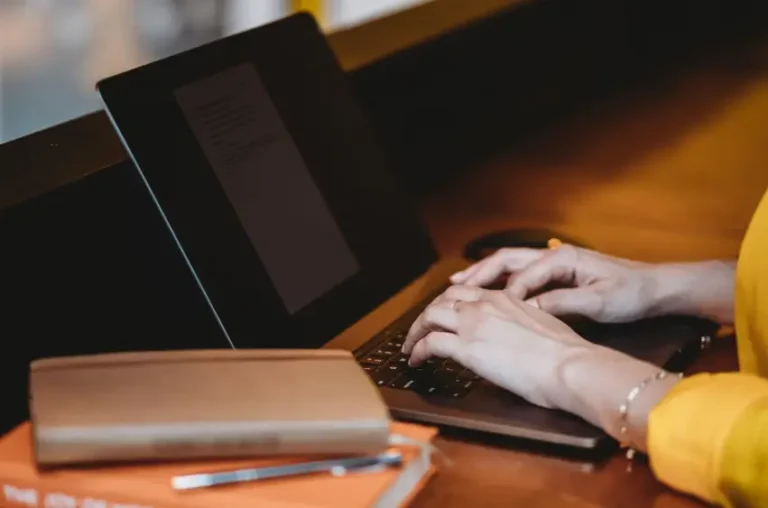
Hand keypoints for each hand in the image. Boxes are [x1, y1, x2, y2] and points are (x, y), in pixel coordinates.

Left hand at [401, 285, 600, 409]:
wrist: (570, 365)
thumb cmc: (566, 354)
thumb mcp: (541, 327)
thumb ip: (520, 326)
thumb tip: (512, 340)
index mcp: (505, 298)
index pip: (466, 292)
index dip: (448, 302)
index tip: (442, 313)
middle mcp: (485, 305)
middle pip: (443, 300)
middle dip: (427, 314)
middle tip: (420, 329)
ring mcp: (474, 324)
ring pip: (429, 316)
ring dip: (415, 331)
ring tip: (410, 346)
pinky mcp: (467, 348)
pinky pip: (430, 343)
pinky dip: (417, 350)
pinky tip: (416, 360)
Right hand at [450, 245, 736, 323]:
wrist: (657, 288)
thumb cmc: (632, 293)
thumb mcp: (600, 301)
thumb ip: (563, 302)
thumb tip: (530, 308)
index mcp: (562, 258)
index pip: (523, 274)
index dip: (502, 292)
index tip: (484, 310)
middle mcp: (554, 255)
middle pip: (507, 260)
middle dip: (479, 273)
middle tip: (452, 287)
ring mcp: (554, 262)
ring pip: (510, 264)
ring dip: (485, 274)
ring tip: (458, 284)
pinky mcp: (558, 274)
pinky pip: (520, 274)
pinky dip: (500, 281)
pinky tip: (489, 292)